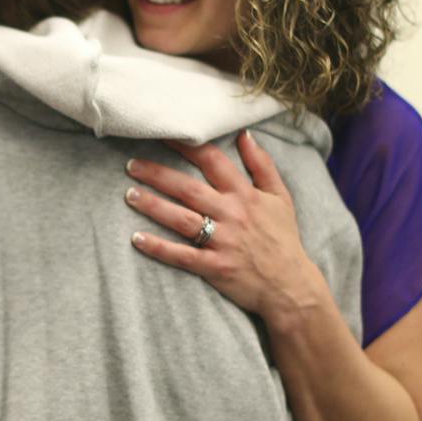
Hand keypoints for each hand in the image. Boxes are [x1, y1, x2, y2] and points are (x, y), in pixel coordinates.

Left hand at [124, 132, 328, 324]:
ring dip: (153, 206)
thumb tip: (245, 135)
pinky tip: (137, 238)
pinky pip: (182, 256)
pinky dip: (159, 248)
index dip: (186, 146)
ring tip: (129, 194)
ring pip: (182, 219)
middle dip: (158, 174)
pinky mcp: (215, 267)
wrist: (291, 286)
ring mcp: (223, 242)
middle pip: (188, 189)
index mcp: (245, 195)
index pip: (212, 161)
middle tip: (132, 165)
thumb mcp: (280, 197)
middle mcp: (232, 214)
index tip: (163, 135)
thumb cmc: (283, 239)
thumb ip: (262, 164)